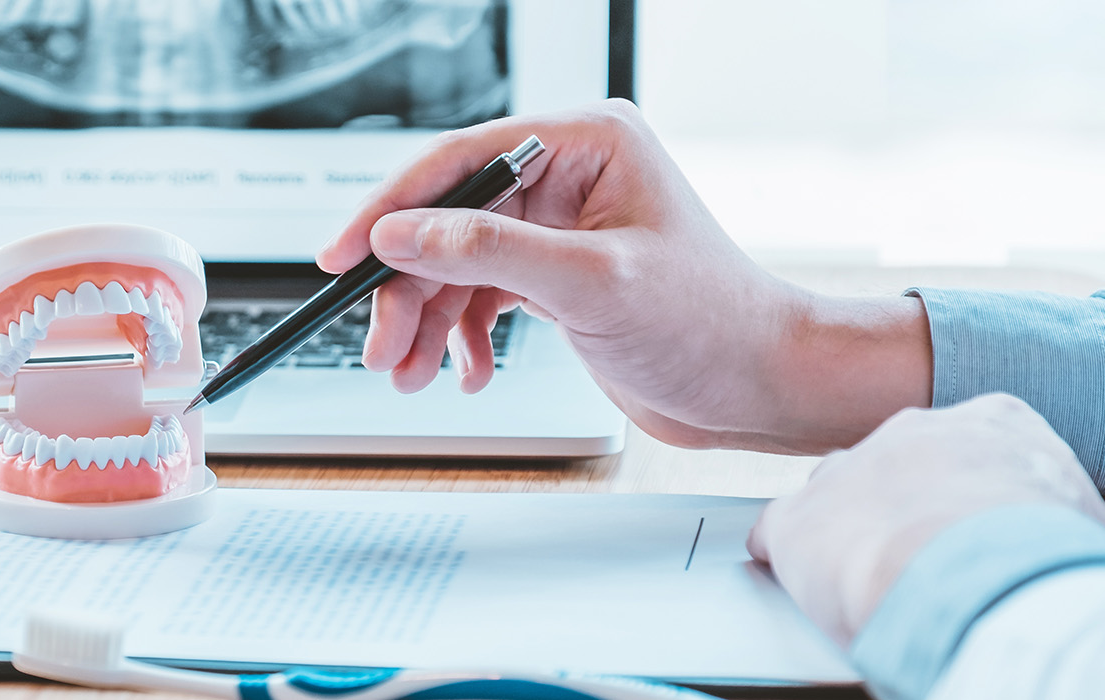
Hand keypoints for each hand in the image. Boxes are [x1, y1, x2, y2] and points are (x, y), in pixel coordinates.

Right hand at [317, 100, 932, 453]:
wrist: (762, 388)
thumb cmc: (711, 323)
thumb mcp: (590, 283)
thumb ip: (488, 251)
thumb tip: (400, 233)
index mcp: (586, 143)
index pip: (461, 161)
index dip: (392, 210)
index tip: (342, 255)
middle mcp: (569, 176)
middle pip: (449, 220)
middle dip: (409, 289)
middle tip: (379, 345)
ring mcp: (561, 227)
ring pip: (458, 264)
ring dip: (427, 323)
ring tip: (409, 374)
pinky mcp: (558, 275)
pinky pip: (482, 295)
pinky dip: (463, 337)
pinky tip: (466, 373)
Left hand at [746, 394, 1104, 643]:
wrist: (985, 577)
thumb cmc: (1045, 554)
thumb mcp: (1073, 516)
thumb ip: (1044, 510)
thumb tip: (1056, 535)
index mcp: (992, 423)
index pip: (964, 445)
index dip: (960, 488)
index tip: (964, 519)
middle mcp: (911, 431)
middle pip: (893, 465)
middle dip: (899, 506)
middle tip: (918, 554)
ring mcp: (848, 469)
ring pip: (834, 495)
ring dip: (845, 531)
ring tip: (868, 574)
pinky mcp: (797, 519)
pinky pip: (778, 535)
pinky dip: (789, 562)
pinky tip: (809, 587)